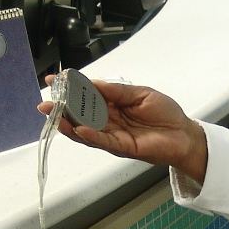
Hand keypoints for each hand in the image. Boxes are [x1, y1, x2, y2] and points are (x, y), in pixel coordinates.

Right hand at [38, 79, 206, 182]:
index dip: (71, 89)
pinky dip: (90, 136)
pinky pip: (103, 142)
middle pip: (81, 115)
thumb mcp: (141, 94)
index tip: (54, 81)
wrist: (184, 133)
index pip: (87, 96)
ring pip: (87, 130)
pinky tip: (79, 129)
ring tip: (55, 117)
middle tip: (45, 104)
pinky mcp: (122, 147)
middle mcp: (109, 121)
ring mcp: (114, 135)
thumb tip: (92, 82)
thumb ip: (117, 90)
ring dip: (70, 124)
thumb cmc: (165, 113)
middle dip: (62, 109)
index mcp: (113, 104)